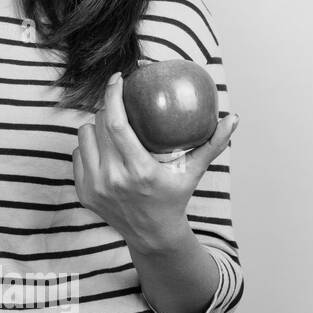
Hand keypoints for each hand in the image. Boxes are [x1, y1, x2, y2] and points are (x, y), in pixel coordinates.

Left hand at [71, 70, 238, 254]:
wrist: (152, 234)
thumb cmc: (174, 197)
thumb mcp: (194, 171)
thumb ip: (213, 144)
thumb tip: (234, 118)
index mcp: (139, 170)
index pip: (117, 124)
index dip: (113, 96)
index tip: (117, 78)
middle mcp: (113, 179)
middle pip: (98, 125)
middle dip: (108, 109)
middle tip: (120, 107)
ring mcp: (94, 187)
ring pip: (83, 136)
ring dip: (96, 128)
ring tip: (113, 131)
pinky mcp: (82, 193)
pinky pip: (77, 155)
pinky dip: (89, 148)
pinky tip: (105, 153)